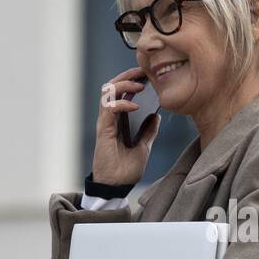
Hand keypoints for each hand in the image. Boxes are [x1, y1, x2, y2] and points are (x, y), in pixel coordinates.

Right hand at [92, 65, 160, 185]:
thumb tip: (155, 116)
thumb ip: (147, 132)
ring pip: (108, 92)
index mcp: (118, 121)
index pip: (121, 92)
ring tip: (139, 85)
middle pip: (112, 86)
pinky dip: (122, 103)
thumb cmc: (125, 170)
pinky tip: (135, 106)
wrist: (116, 187)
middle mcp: (109, 118)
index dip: (132, 80)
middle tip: (142, 71)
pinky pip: (109, 108)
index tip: (147, 74)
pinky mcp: (103, 130)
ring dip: (123, 84)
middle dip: (127, 75)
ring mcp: (105, 123)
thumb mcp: (143, 148)